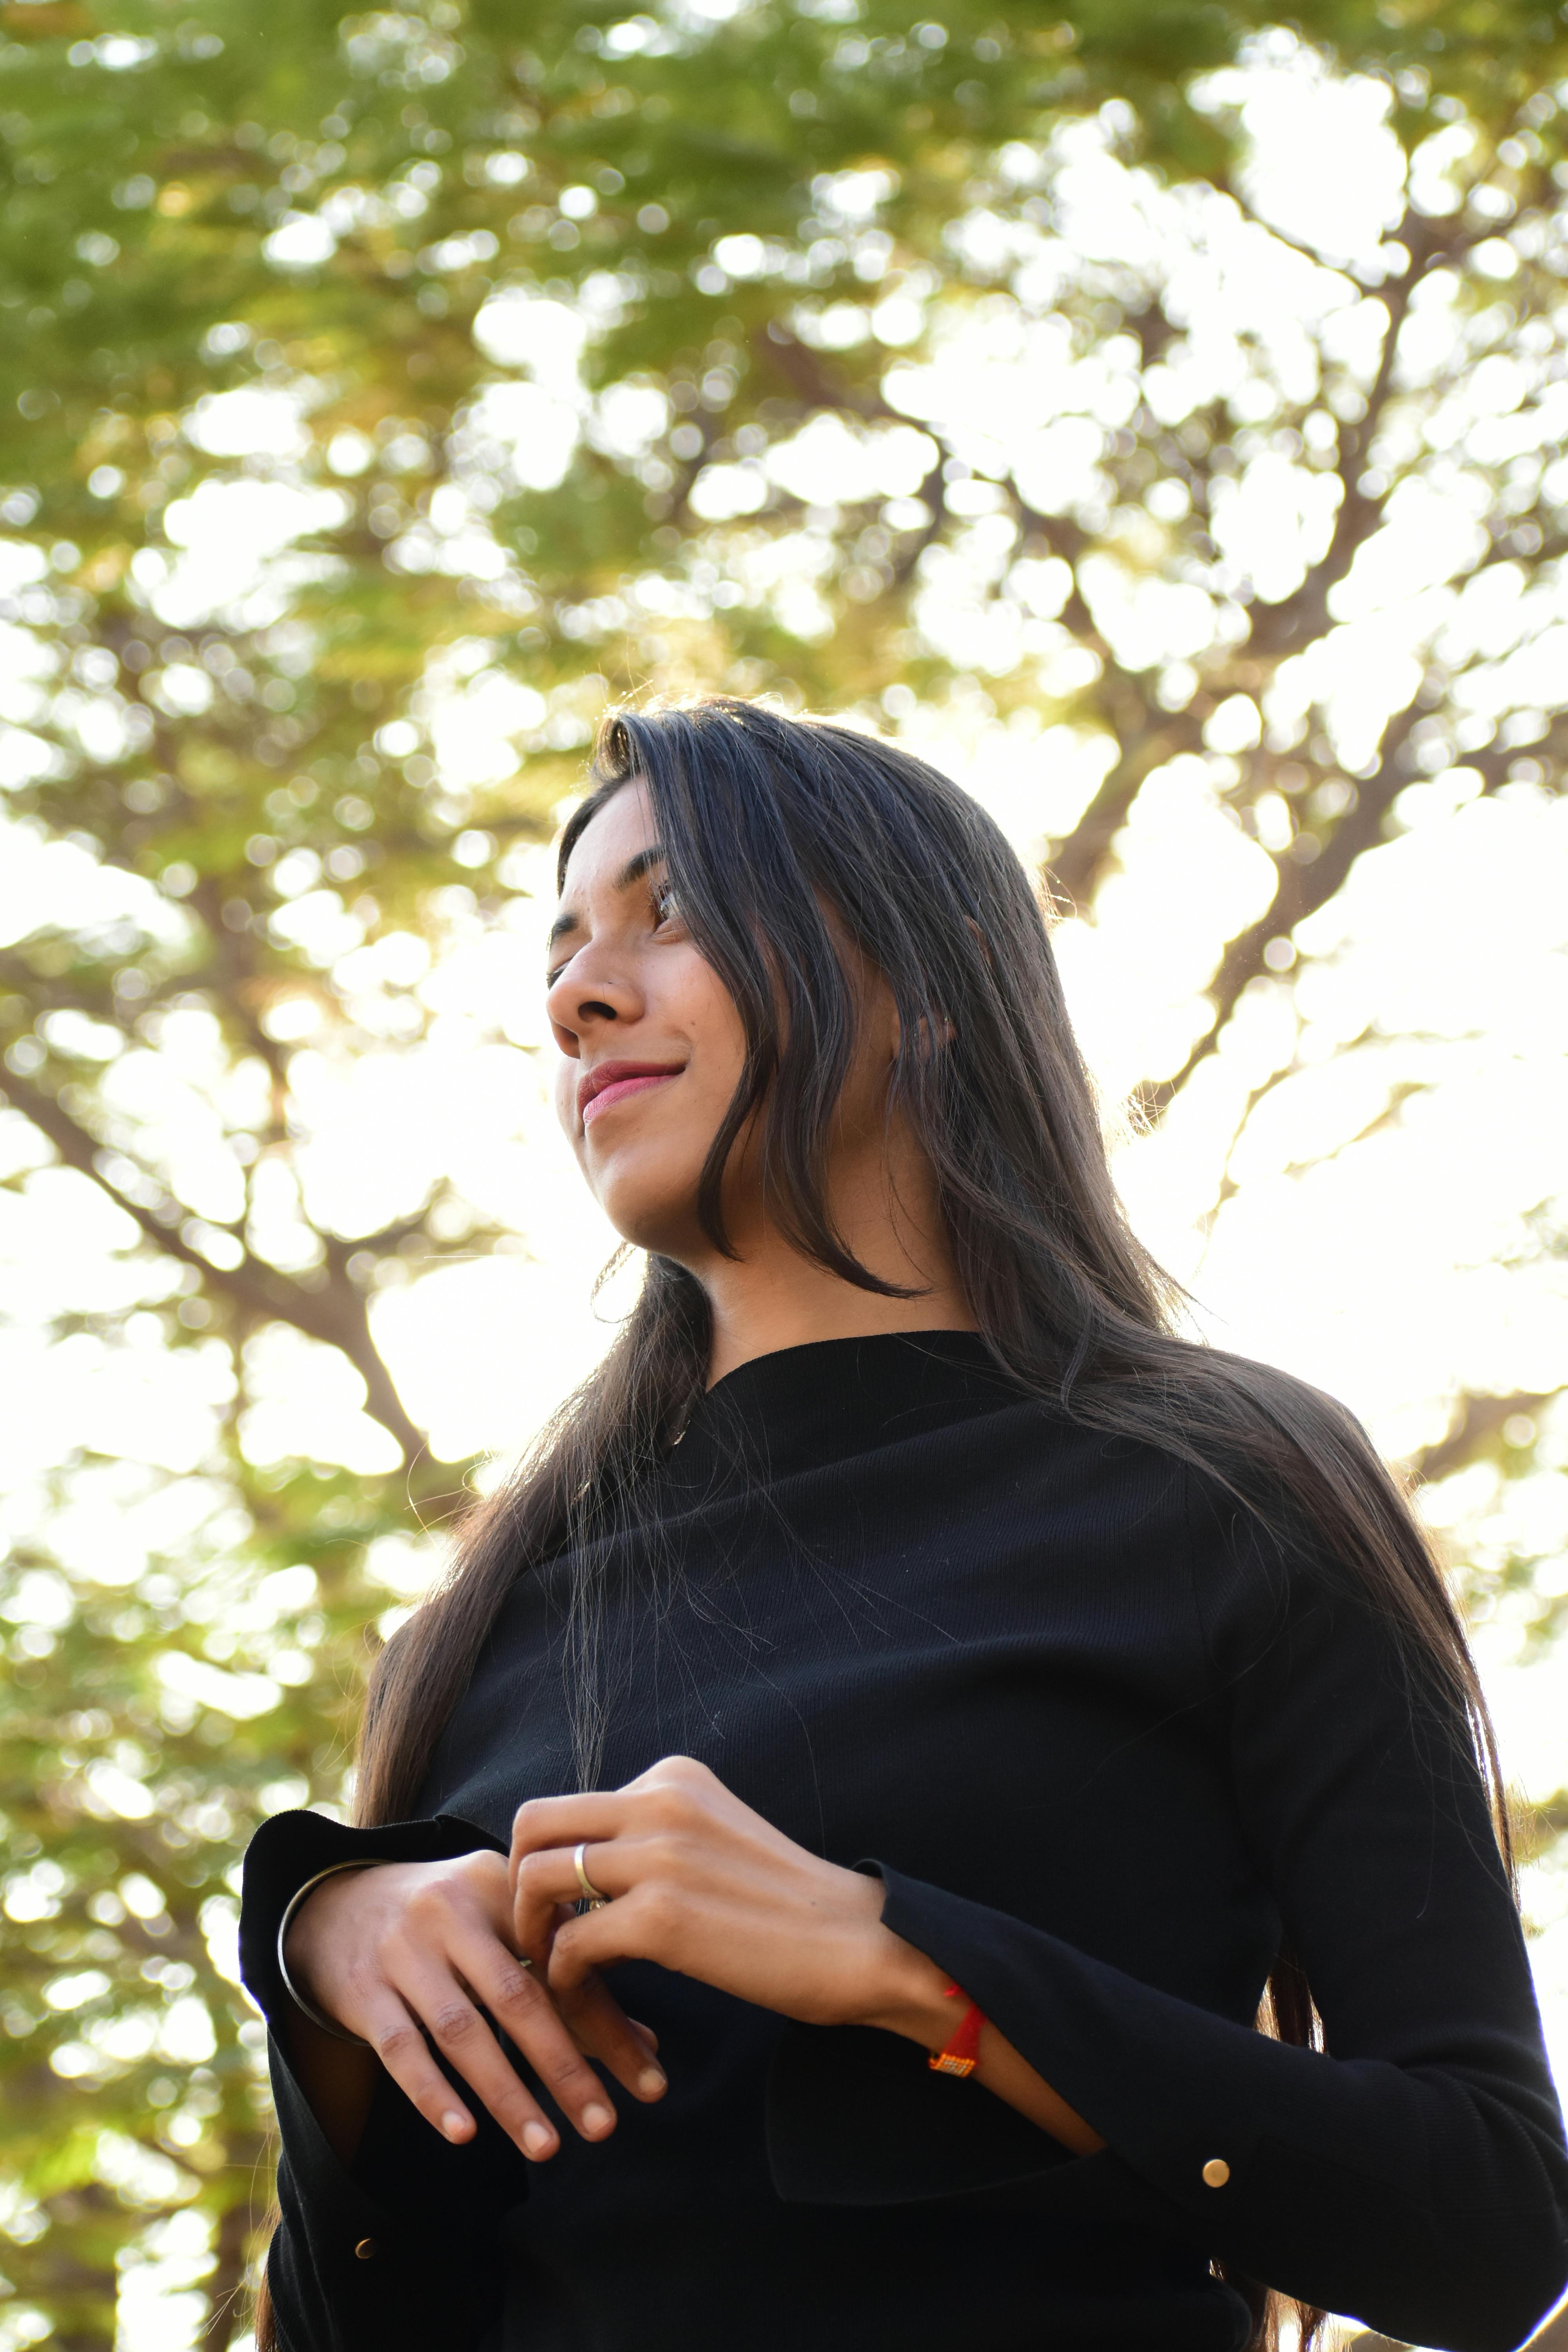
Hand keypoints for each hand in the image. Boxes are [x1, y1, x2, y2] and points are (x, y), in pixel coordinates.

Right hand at [283, 1849, 667, 2160]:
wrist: (337, 1902)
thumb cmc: (448, 1922)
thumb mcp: (504, 1926)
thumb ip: (568, 1979)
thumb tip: (649, 2047)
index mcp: (500, 1887)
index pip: (564, 1963)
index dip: (609, 2025)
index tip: (649, 2084)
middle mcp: (451, 1911)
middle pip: (517, 1997)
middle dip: (565, 2067)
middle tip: (604, 2127)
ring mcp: (403, 1951)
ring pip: (461, 2030)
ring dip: (506, 2092)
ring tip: (546, 2145)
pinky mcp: (362, 1990)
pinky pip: (400, 2048)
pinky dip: (432, 2093)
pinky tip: (464, 2134)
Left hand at [509, 1757, 1105, 2159]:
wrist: (860, 1945)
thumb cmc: (790, 1908)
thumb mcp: (716, 1839)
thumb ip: (657, 1835)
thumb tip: (592, 1863)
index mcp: (674, 1778)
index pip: (571, 1804)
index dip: (551, 1858)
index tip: (562, 1908)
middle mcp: (660, 1800)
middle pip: (533, 1823)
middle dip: (517, 1881)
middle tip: (537, 1932)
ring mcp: (658, 1855)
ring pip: (537, 1879)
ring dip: (531, 1931)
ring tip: (552, 1970)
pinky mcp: (660, 1918)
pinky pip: (570, 1945)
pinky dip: (564, 1978)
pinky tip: (587, 1999)